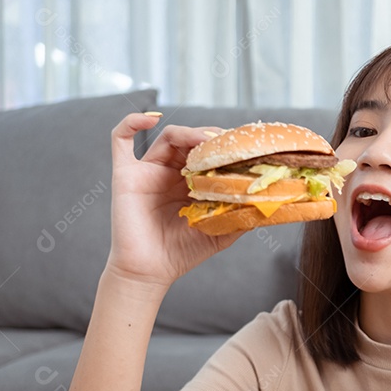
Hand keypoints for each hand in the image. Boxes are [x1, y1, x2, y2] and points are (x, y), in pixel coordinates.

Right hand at [106, 113, 240, 287]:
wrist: (149, 272)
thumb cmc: (182, 253)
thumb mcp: (221, 232)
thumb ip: (242, 216)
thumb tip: (271, 201)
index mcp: (191, 183)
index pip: (209, 153)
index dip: (224, 146)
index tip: (243, 147)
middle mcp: (170, 173)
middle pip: (191, 140)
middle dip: (210, 137)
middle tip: (227, 144)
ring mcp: (147, 171)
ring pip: (167, 136)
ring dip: (187, 133)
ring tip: (204, 141)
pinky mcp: (125, 174)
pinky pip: (120, 139)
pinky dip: (132, 121)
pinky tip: (152, 118)